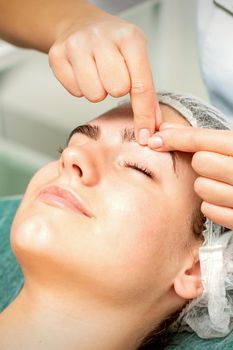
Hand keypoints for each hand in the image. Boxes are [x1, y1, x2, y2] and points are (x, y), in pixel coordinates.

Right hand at [48, 7, 160, 141]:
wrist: (81, 24)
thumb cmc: (113, 45)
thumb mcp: (136, 58)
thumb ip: (146, 92)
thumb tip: (152, 125)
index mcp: (129, 37)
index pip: (141, 85)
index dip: (144, 114)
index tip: (144, 135)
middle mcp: (102, 37)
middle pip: (116, 90)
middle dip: (116, 90)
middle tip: (112, 75)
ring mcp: (76, 45)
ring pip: (93, 95)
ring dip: (98, 90)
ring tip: (97, 73)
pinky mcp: (57, 55)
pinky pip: (74, 92)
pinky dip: (80, 88)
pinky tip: (82, 72)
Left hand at [148, 124, 232, 229]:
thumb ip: (204, 138)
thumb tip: (163, 128)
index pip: (203, 140)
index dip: (175, 137)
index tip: (155, 139)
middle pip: (200, 163)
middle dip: (202, 163)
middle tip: (215, 165)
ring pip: (201, 188)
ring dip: (206, 185)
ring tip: (223, 184)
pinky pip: (209, 210)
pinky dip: (212, 206)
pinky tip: (225, 201)